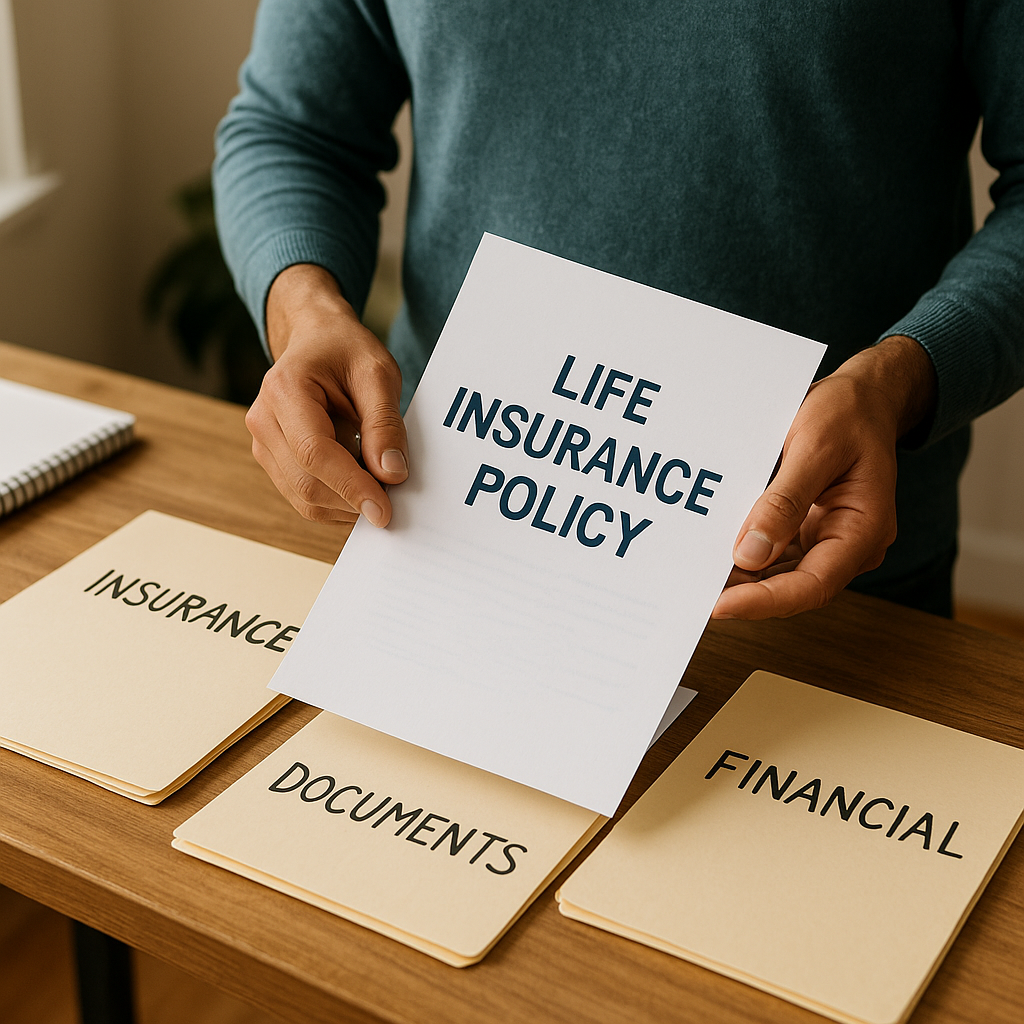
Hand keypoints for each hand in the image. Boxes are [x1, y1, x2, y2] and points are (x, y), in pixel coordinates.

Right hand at [245, 264, 408, 524]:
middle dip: (353, 500)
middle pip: (307, 483)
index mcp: (285, 389)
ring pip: (304, 498)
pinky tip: (362, 485)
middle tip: (396, 499)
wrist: (316, 339)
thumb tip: (391, 474)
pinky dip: (338, 501)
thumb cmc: (346, 350)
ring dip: (346, 505)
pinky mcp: (274, 460)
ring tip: (380, 487)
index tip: (384, 511)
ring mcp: (263, 444)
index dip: (351, 487)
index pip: (315, 453)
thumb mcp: (378, 373)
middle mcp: (263, 420)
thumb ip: (384, 423)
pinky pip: (304, 496)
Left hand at [711, 335, 936, 619]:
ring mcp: (830, 540)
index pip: (812, 586)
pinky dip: (748, 557)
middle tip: (694, 592)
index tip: (720, 606)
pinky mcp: (811, 531)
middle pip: (794, 587)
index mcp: (864, 529)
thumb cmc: (847, 413)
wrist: (864, 395)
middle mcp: (851, 545)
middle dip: (746, 594)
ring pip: (782, 576)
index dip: (764, 602)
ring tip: (698, 575)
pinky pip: (778, 555)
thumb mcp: (814, 447)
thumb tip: (749, 553)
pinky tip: (717, 554)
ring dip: (743, 579)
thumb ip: (784, 502)